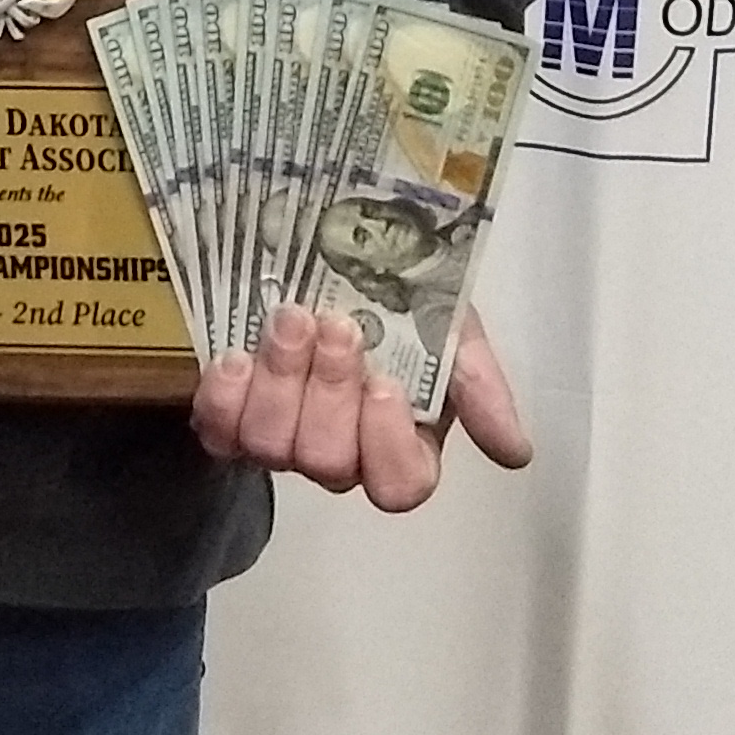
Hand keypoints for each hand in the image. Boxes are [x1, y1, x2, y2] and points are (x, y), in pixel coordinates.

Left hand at [190, 304, 529, 512]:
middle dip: (329, 392)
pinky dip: (224, 399)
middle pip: (329, 464)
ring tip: (289, 320)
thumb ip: (480, 386)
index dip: (386, 443)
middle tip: (334, 325)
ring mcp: (282, 438)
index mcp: (402, 442)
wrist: (329, 248)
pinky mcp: (231, 417)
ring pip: (272, 448)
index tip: (386, 382)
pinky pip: (219, 433)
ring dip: (280, 382)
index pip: (399, 486)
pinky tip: (236, 356)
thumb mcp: (452, 327)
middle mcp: (341, 454)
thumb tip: (516, 452)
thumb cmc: (401, 296)